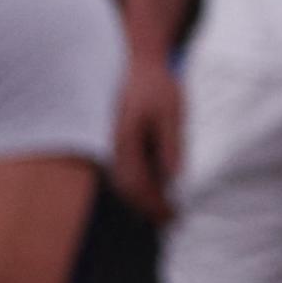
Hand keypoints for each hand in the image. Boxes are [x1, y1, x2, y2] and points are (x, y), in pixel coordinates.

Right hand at [111, 57, 186, 224]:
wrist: (138, 61)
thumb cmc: (157, 85)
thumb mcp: (172, 111)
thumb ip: (171, 144)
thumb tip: (173, 177)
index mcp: (124, 141)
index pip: (138, 186)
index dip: (154, 206)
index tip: (173, 217)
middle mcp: (110, 147)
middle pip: (126, 190)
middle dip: (147, 209)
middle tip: (170, 221)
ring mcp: (108, 145)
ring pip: (121, 182)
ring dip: (141, 199)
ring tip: (163, 210)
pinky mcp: (111, 141)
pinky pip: (120, 170)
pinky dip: (136, 184)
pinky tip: (153, 188)